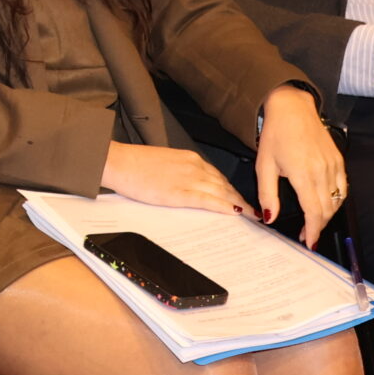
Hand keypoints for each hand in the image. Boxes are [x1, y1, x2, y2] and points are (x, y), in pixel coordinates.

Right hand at [98, 142, 250, 214]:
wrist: (119, 162)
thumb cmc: (135, 163)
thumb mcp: (164, 164)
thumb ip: (180, 173)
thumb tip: (189, 187)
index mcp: (190, 158)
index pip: (218, 176)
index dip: (232, 189)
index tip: (241, 199)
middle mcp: (194, 166)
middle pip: (225, 185)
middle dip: (240, 199)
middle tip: (254, 210)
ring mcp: (189, 179)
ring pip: (222, 193)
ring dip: (239, 205)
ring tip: (251, 216)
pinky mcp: (180, 192)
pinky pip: (209, 200)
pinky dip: (225, 207)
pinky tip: (236, 213)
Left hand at [255, 86, 346, 245]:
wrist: (292, 108)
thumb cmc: (275, 135)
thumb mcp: (263, 166)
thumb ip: (267, 194)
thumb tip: (269, 217)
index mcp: (303, 174)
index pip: (314, 212)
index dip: (313, 231)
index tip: (309, 243)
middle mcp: (322, 171)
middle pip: (327, 210)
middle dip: (318, 226)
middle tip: (306, 235)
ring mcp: (333, 165)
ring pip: (337, 200)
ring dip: (327, 215)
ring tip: (314, 222)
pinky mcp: (339, 160)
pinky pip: (343, 187)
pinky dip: (337, 200)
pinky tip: (326, 203)